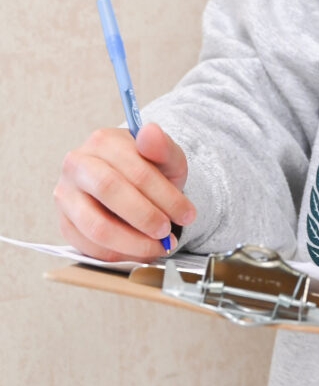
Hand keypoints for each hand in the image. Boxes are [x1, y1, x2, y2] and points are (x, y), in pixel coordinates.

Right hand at [54, 122, 195, 261]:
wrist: (133, 186)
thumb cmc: (150, 170)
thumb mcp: (166, 158)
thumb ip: (163, 147)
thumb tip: (150, 131)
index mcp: (103, 141)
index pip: (134, 169)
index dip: (164, 196)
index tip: (186, 214)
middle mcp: (77, 164)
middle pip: (110, 191)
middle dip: (146, 216)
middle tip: (167, 231)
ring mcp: (66, 195)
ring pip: (96, 225)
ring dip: (133, 242)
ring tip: (157, 246)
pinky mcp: (64, 222)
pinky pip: (88, 245)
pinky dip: (118, 254)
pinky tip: (139, 251)